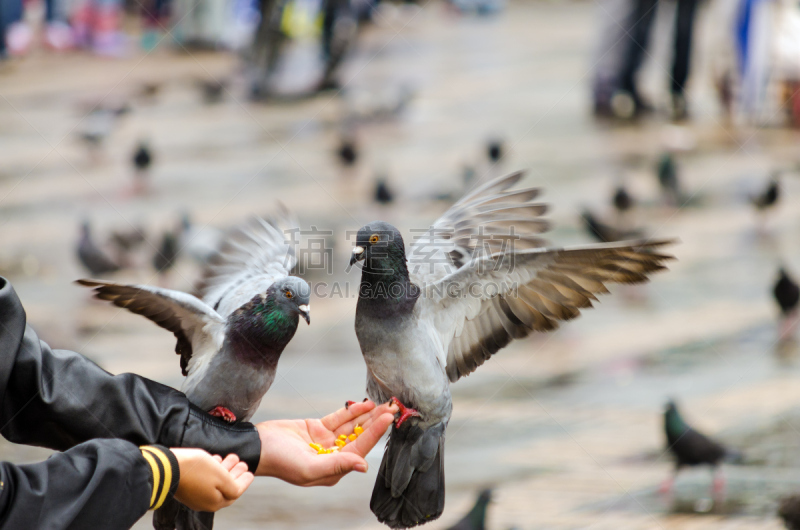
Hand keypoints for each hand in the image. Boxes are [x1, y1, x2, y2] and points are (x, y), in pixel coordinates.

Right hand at [171, 449, 254, 511]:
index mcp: (215, 502)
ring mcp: (194, 495)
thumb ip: (233, 486)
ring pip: (215, 482)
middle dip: (235, 473)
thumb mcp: (221, 477)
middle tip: (241, 462)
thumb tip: (238, 490)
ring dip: (224, 469)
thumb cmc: (196, 470)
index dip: (244, 481)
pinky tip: (215, 459)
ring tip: (230, 457)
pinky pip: (204, 480)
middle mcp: (205, 502)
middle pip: (225, 487)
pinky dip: (213, 470)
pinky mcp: (187, 487)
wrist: (167, 467)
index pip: (235, 492)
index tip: (250, 472)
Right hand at [254, 400, 397, 485]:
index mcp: (333, 469)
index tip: (388, 418)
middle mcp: (333, 456)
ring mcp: (326, 441)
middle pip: (360, 436)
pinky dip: (352, 411)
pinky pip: (339, 418)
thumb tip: (364, 465)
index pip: (360, 448)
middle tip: (393, 407)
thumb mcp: (309, 467)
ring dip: (367, 415)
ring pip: (352, 426)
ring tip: (383, 403)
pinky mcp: (317, 428)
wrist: (257, 446)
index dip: (375, 433)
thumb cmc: (280, 462)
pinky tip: (365, 403)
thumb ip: (337, 465)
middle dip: (376, 422)